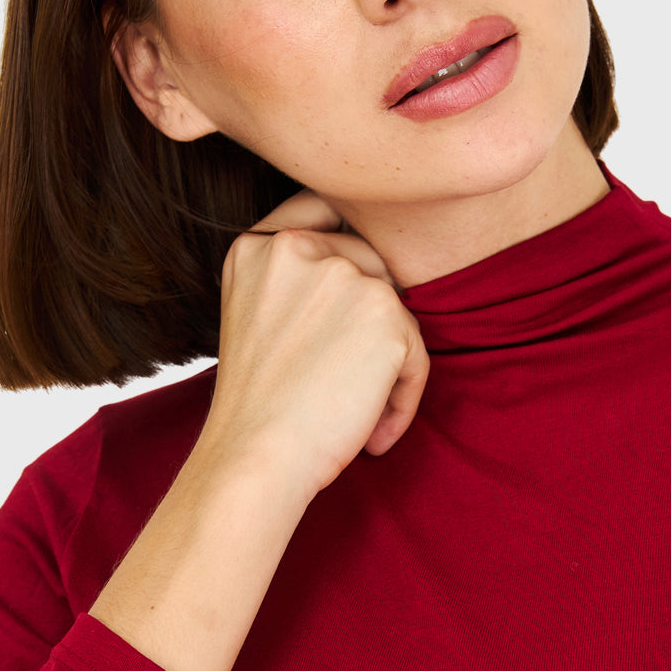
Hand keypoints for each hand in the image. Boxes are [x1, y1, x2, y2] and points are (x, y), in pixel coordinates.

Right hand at [208, 191, 430, 499]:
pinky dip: (402, 401)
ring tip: (356, 417)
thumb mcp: (255, 323)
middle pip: (370, 265)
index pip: (322, 209)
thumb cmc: (257, 413)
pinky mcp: (386, 316)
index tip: (348, 303)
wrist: (256, 461)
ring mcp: (344, 277)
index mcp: (257, 248)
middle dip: (371, 323)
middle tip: (346, 385)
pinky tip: (372, 436)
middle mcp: (299, 249)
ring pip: (396, 313)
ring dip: (387, 367)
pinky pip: (416, 357)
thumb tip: (375, 280)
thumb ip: (297, 285)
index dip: (346, 246)